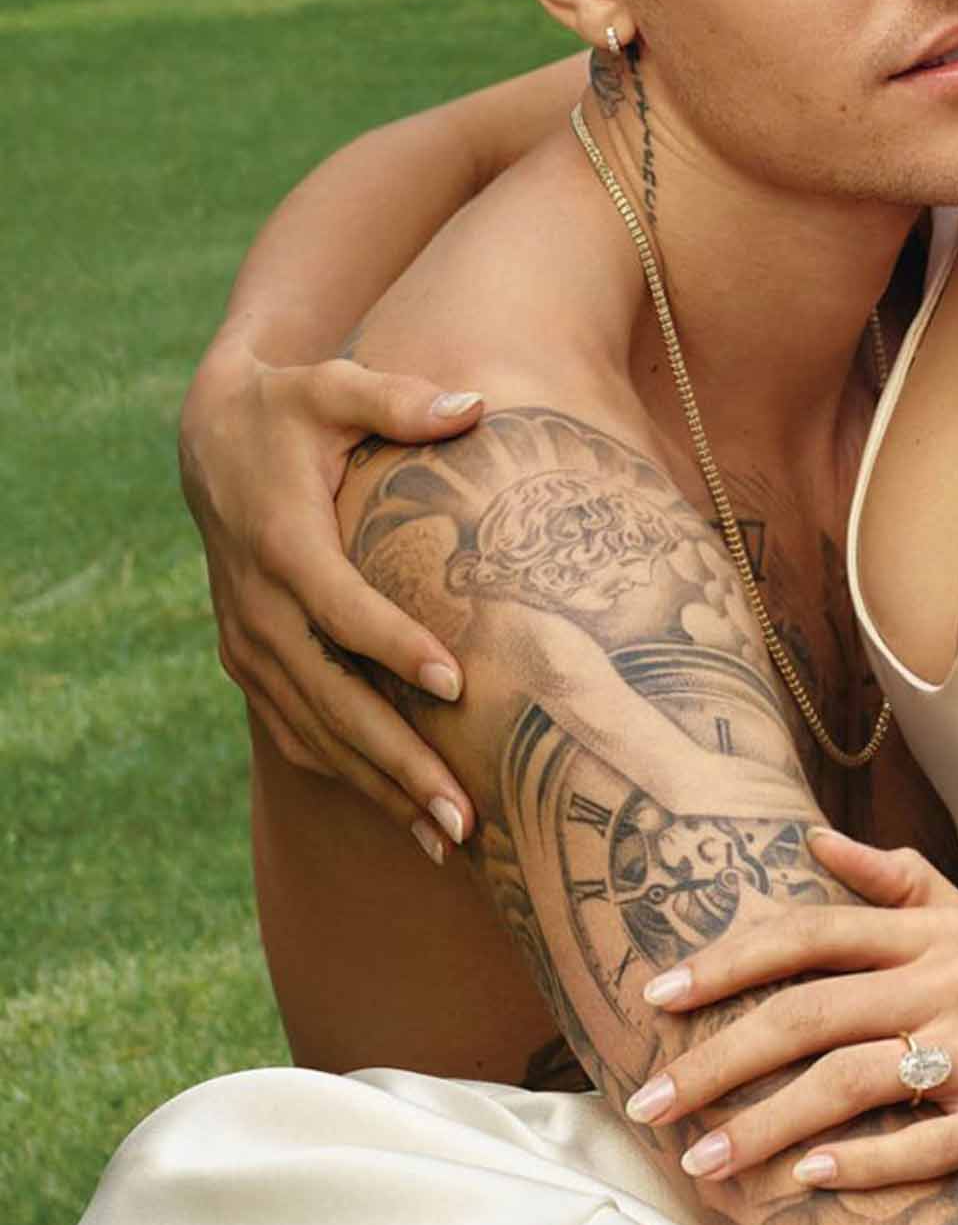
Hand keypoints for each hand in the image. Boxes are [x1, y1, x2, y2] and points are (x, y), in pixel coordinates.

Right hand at [180, 340, 483, 858]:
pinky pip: (299, 730)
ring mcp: (249, 643)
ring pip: (314, 730)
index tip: (455, 685)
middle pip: (330, 696)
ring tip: (450, 838)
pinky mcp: (251, 662)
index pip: (340, 608)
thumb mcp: (336, 386)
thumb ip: (402, 399)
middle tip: (464, 813)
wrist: (212, 440)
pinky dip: (349, 774)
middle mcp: (258, 606)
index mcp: (282, 542)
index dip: (394, 647)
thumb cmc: (292, 408)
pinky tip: (405, 814)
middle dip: (398, 759)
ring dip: (380, 786)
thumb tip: (476, 405)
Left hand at [630, 829, 957, 1199]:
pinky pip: (925, 1141)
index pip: (813, 933)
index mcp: (939, 933)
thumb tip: (814, 840)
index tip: (657, 996)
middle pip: (810, 1013)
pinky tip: (805, 1182)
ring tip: (703, 1162)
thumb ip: (899, 885)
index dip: (730, 962)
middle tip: (649, 1103)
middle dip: (717, 1059)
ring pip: (851, 1082)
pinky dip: (861, 1162)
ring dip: (765, 1126)